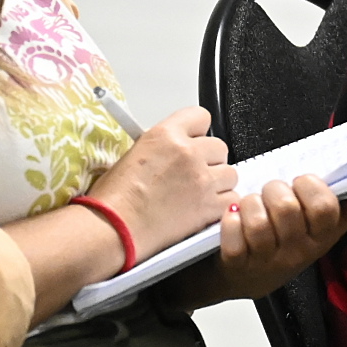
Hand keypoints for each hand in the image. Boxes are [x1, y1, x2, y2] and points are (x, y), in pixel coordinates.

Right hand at [85, 107, 234, 248]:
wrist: (115, 228)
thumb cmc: (114, 199)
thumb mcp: (133, 155)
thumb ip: (161, 147)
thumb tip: (173, 150)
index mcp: (166, 135)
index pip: (200, 117)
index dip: (198, 132)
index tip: (194, 141)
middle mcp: (188, 153)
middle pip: (219, 147)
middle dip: (210, 159)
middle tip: (194, 173)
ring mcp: (202, 180)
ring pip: (230, 173)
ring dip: (218, 182)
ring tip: (199, 193)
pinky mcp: (210, 206)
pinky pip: (231, 198)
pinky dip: (221, 204)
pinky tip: (204, 209)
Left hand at [210, 175, 346, 303]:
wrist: (244, 276)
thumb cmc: (285, 242)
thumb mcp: (323, 228)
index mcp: (321, 237)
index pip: (326, 208)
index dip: (311, 187)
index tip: (302, 182)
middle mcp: (297, 252)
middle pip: (287, 208)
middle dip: (275, 188)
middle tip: (272, 192)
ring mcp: (267, 261)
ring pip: (258, 220)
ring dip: (250, 203)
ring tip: (251, 206)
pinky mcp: (238, 264)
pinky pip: (233, 235)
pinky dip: (230, 220)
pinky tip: (233, 218)